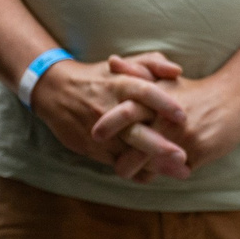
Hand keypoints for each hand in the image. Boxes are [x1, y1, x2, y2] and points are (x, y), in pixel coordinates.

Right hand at [27, 56, 189, 175]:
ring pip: (127, 152)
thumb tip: (178, 70)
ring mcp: (101, 131)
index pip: (144, 92)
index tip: (183, 117)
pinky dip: (137, 170)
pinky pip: (117, 162)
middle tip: (183, 157)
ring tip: (179, 172)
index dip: (164, 103)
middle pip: (135, 129)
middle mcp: (110, 109)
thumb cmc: (101, 78)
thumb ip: (152, 63)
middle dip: (159, 146)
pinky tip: (157, 175)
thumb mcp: (124, 64)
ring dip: (154, 164)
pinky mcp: (93, 148)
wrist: (57, 91)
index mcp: (119, 84)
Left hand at [93, 54, 239, 182]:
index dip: (109, 126)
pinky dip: (167, 172)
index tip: (94, 136)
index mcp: (157, 98)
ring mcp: (183, 136)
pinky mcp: (198, 151)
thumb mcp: (165, 79)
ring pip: (155, 163)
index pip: (127, 112)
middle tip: (116, 168)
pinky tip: (161, 172)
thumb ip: (137, 71)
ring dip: (144, 172)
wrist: (232, 98)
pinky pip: (176, 170)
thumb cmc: (193, 91)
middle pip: (138, 144)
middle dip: (124, 161)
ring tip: (136, 175)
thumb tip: (111, 60)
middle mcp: (168, 117)